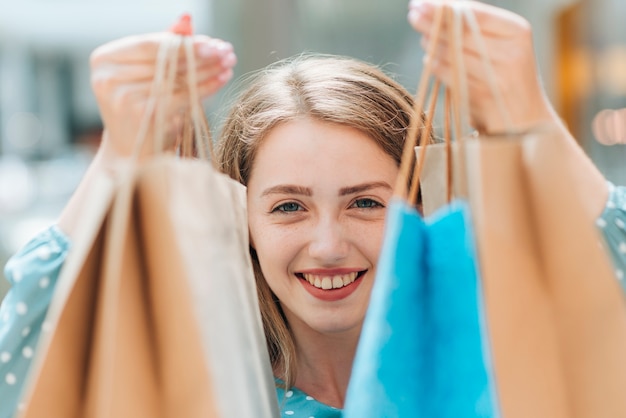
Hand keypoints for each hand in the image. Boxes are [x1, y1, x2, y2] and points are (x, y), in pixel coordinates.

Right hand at [90, 32, 235, 162]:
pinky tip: (223, 79)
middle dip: (200, 54)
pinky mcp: (141, 115)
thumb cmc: (143, 111)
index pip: (151, 44)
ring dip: (208, 69)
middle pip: (165, 60)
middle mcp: (107, 78)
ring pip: (176, 77)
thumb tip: (187, 18)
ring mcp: (122, 97)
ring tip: (228, 63)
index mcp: (103, 60)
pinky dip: (206, 87)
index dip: (184, 42)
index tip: (212, 42)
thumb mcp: (148, 77)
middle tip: (227, 51)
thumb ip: (163, 47)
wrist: (133, 156)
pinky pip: (183, 96)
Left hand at [408, 0, 554, 133]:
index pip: (475, 13)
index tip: (421, 3)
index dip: (444, 7)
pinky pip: (450, 77)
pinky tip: (429, 60)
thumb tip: (441, 6)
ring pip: (453, 55)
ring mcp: (498, 78)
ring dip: (432, 44)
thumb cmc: (508, 77)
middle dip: (432, 22)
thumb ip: (477, 27)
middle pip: (461, 33)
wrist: (526, 119)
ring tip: (423, 38)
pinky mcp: (483, 98)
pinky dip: (436, 67)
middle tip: (412, 15)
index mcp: (517, 33)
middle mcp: (512, 53)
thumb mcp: (503, 47)